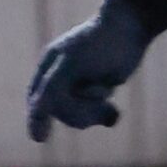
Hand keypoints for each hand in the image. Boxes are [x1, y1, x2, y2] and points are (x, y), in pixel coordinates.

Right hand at [26, 0, 159, 140]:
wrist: (130, 27)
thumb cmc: (98, 44)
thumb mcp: (71, 65)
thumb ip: (52, 88)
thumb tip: (36, 109)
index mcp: (50, 67)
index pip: (38, 97)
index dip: (37, 117)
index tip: (40, 138)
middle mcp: (62, 76)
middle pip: (60, 110)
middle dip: (79, 111)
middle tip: (100, 103)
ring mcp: (81, 83)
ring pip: (79, 113)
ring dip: (94, 112)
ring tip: (109, 104)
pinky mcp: (100, 88)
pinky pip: (96, 112)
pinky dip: (105, 115)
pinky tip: (114, 114)